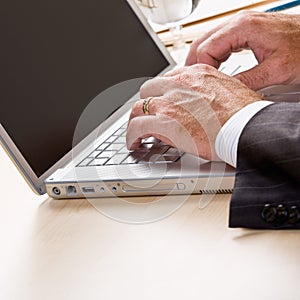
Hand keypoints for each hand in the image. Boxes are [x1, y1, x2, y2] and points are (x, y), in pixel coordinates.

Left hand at [127, 64, 262, 159]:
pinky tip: (134, 143)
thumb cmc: (243, 114)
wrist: (247, 127)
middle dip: (146, 105)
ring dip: (135, 121)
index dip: (160, 95)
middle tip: (147, 117)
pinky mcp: (163, 122)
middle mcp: (178, 84)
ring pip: (138, 108)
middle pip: (148, 91)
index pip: (166, 80)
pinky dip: (131, 136)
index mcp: (194, 74)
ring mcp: (169, 102)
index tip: (160, 104)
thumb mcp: (225, 91)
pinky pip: (136, 127)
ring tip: (136, 133)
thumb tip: (200, 104)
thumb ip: (206, 93)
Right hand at [185, 11, 299, 89]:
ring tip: (200, 79)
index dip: (200, 69)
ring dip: (202, 60)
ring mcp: (242, 26)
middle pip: (202, 42)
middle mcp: (239, 22)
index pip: (206, 48)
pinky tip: (214, 69)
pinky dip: (213, 57)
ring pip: (209, 41)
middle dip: (194, 64)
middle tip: (193, 83)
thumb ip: (245, 81)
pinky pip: (221, 43)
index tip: (203, 86)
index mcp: (243, 27)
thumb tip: (223, 91)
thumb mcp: (274, 71)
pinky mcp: (246, 32)